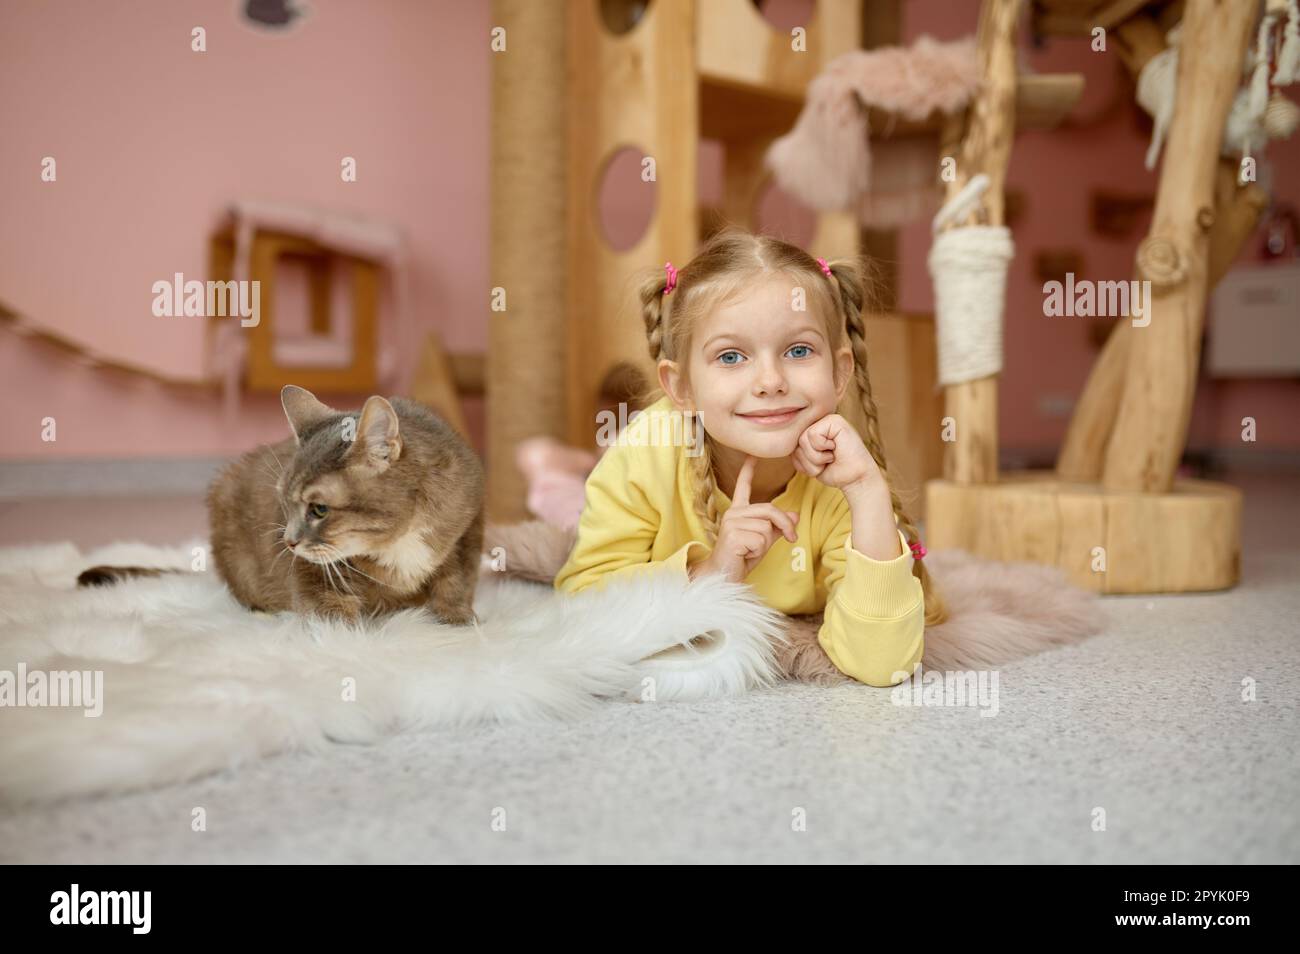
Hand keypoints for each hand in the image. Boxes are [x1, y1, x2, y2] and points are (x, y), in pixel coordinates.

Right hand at [690, 454, 797, 583]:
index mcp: (739, 511)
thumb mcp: (764, 540)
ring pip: (767, 528)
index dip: (748, 471)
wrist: (724, 576)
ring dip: (766, 544)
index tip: (753, 455)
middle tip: (792, 539)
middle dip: (785, 525)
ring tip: (750, 551)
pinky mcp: (732, 535)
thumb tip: (795, 515)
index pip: (744, 487)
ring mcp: (731, 523)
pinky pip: (761, 540)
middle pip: (770, 510)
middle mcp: (733, 513)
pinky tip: (744, 555)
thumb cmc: (742, 558)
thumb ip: (778, 527)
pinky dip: (759, 551)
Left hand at [792, 413, 881, 492]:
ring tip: (831, 456)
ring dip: (816, 457)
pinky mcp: (834, 421)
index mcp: (812, 429)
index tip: (820, 464)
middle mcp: (819, 422)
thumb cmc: (834, 471)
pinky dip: (822, 449)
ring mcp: (827, 419)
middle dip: (808, 460)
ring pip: (802, 440)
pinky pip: (812, 436)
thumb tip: (783, 443)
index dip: (802, 461)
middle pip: (795, 442)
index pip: (791, 444)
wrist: (855, 479)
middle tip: (827, 461)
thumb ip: (797, 450)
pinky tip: (836, 449)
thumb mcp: (809, 461)